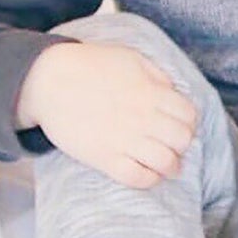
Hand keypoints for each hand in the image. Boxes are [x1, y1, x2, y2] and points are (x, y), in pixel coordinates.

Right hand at [16, 41, 198, 187]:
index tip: (182, 126)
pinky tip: (148, 173)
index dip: (189, 123)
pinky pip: (138, 178)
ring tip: (168, 166)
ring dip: (171, 166)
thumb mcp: (131, 58)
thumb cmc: (90, 66)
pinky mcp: (104, 158)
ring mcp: (124, 140)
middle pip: (182, 140)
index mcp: (151, 92)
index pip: (189, 116)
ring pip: (166, 163)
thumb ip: (157, 76)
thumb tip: (174, 94)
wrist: (48, 80)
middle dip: (183, 145)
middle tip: (174, 145)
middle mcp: (143, 118)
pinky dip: (149, 179)